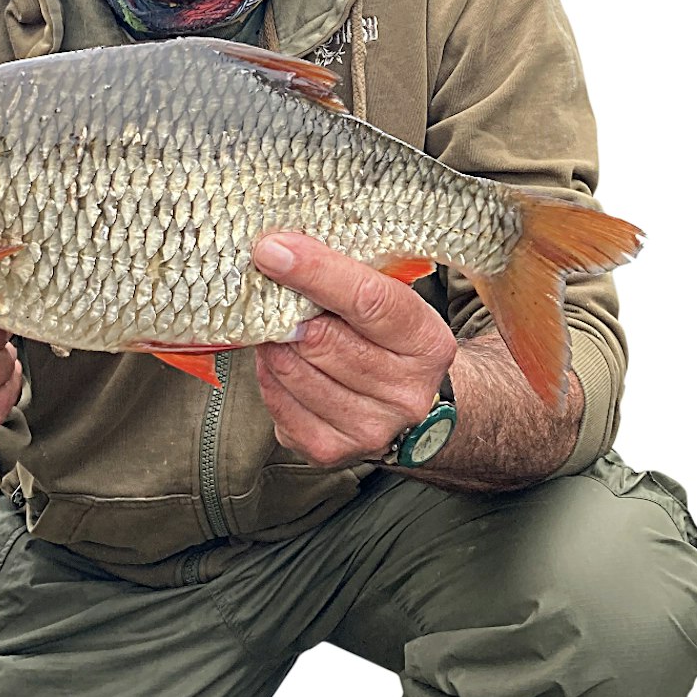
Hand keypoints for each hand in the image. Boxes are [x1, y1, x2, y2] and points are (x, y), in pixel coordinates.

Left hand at [251, 234, 456, 468]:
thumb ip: (348, 276)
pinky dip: (269, 373)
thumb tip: (282, 247)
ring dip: (274, 341)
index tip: (273, 250)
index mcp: (428, 343)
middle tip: (273, 290)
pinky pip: (276, 401)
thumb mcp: (390, 299)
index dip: (316, 271)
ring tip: (282, 328)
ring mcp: (370, 428)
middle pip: (322, 338)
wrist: (408, 402)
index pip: (369, 300)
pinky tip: (282, 360)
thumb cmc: (388, 338)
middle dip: (285, 309)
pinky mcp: (330, 450)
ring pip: (293, 369)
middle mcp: (406, 392)